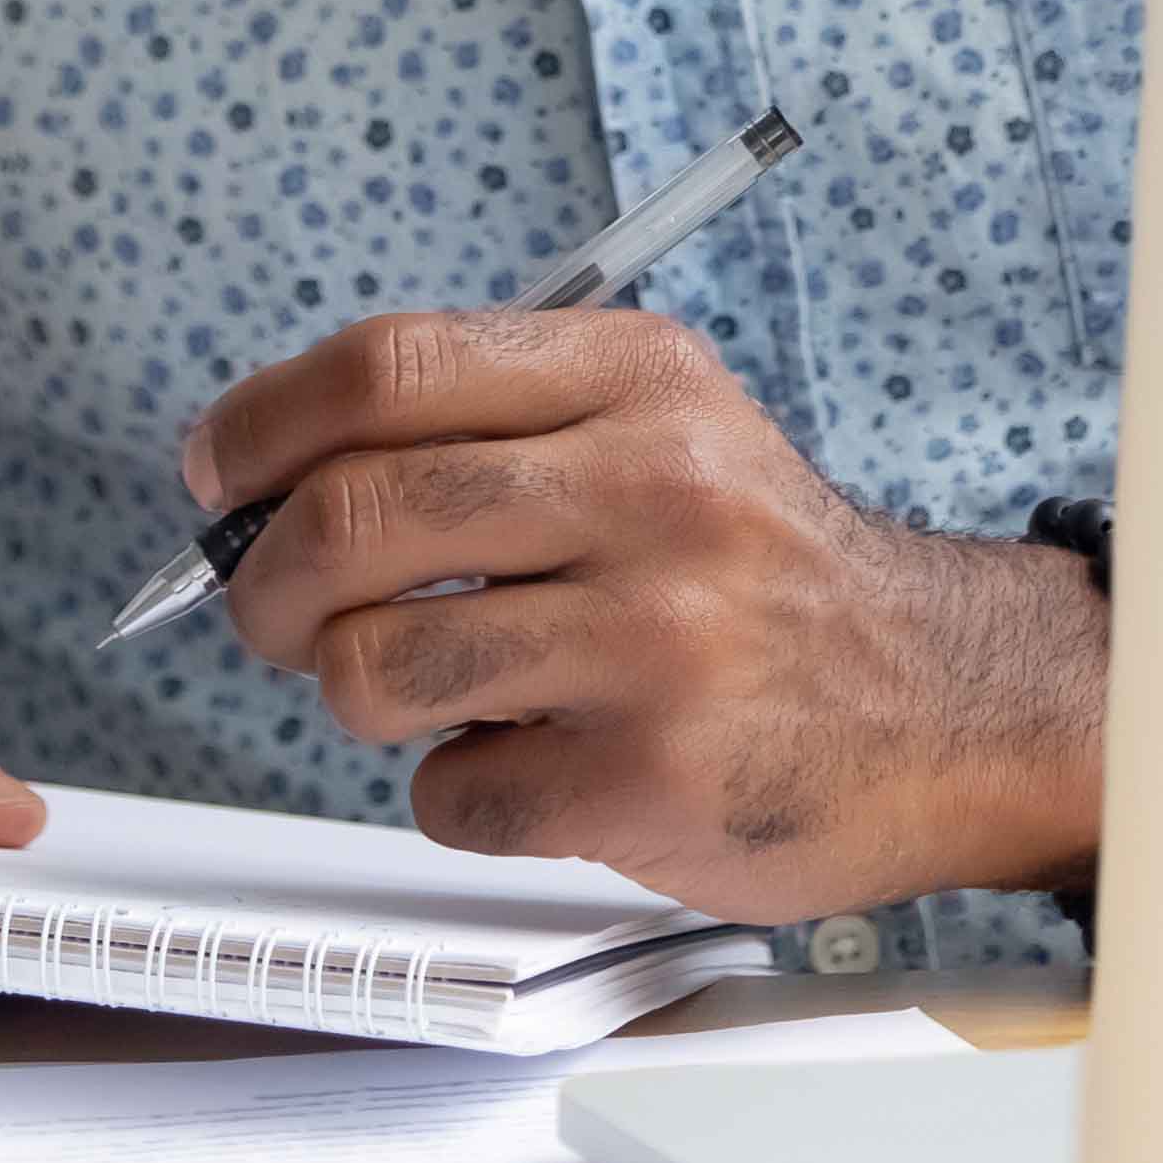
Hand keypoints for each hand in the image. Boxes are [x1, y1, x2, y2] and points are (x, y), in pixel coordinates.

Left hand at [185, 308, 1103, 926]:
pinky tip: (533, 759)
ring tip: (425, 690)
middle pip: (351, 517)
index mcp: (636, 379)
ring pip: (372, 668)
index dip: (260, 427)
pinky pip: (450, 793)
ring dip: (357, 693)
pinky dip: (459, 790)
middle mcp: (652, 490)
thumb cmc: (763, 573)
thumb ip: (486, 427)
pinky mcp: (652, 775)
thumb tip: (263, 479)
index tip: (216, 475)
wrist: (946, 702)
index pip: (384, 368)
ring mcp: (656, 638)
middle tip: (271, 613)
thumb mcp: (660, 428)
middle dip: (262, 582)